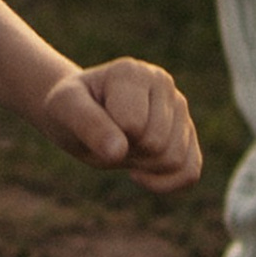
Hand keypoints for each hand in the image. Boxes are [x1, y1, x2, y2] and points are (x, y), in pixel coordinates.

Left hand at [39, 57, 202, 193]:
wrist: (78, 112)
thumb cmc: (69, 108)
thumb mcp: (65, 111)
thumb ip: (89, 125)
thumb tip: (119, 151)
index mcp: (132, 72)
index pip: (134, 126)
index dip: (109, 137)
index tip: (93, 122)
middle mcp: (162, 82)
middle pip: (158, 145)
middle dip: (128, 153)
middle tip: (109, 138)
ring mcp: (179, 106)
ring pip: (176, 160)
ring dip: (143, 167)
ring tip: (123, 146)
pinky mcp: (187, 131)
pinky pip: (190, 171)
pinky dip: (166, 184)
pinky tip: (140, 174)